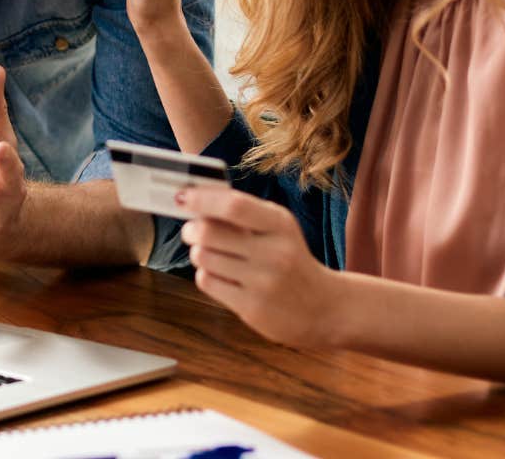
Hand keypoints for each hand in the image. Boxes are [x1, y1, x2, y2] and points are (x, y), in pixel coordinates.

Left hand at [178, 184, 340, 348]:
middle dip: (191, 229)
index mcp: (280, 224)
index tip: (181, 196)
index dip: (201, 199)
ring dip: (198, 253)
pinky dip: (206, 274)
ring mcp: (263, 282)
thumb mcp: (277, 230)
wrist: (323, 308)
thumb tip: (194, 198)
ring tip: (211, 254)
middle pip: (208, 232)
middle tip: (191, 230)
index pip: (234, 205)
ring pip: (203, 257)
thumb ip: (242, 214)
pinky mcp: (251, 307)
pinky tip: (221, 275)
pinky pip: (207, 281)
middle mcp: (274, 252)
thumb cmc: (289, 260)